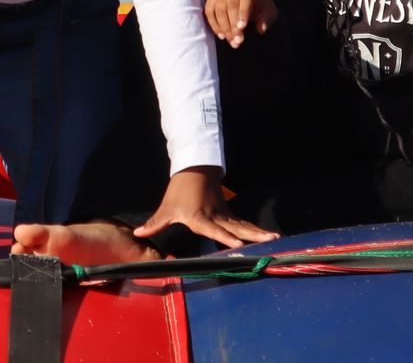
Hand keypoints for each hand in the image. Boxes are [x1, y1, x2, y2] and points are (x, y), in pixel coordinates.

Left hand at [134, 167, 275, 248]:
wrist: (194, 169)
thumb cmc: (179, 190)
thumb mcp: (167, 208)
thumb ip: (155, 224)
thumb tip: (138, 235)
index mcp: (199, 217)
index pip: (214, 229)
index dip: (225, 238)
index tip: (237, 244)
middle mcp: (215, 217)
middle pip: (235, 228)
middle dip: (252, 236)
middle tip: (269, 242)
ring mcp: (224, 214)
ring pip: (243, 226)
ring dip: (259, 233)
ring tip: (275, 239)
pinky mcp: (229, 213)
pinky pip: (243, 224)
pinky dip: (255, 230)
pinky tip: (269, 237)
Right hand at [204, 0, 275, 48]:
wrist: (252, 0)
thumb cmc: (261, 6)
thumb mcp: (269, 12)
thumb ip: (266, 19)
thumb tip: (261, 29)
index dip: (243, 13)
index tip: (242, 27)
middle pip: (231, 3)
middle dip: (233, 24)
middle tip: (238, 40)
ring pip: (219, 8)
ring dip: (224, 27)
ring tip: (231, 41)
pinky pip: (209, 11)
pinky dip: (214, 25)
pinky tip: (221, 35)